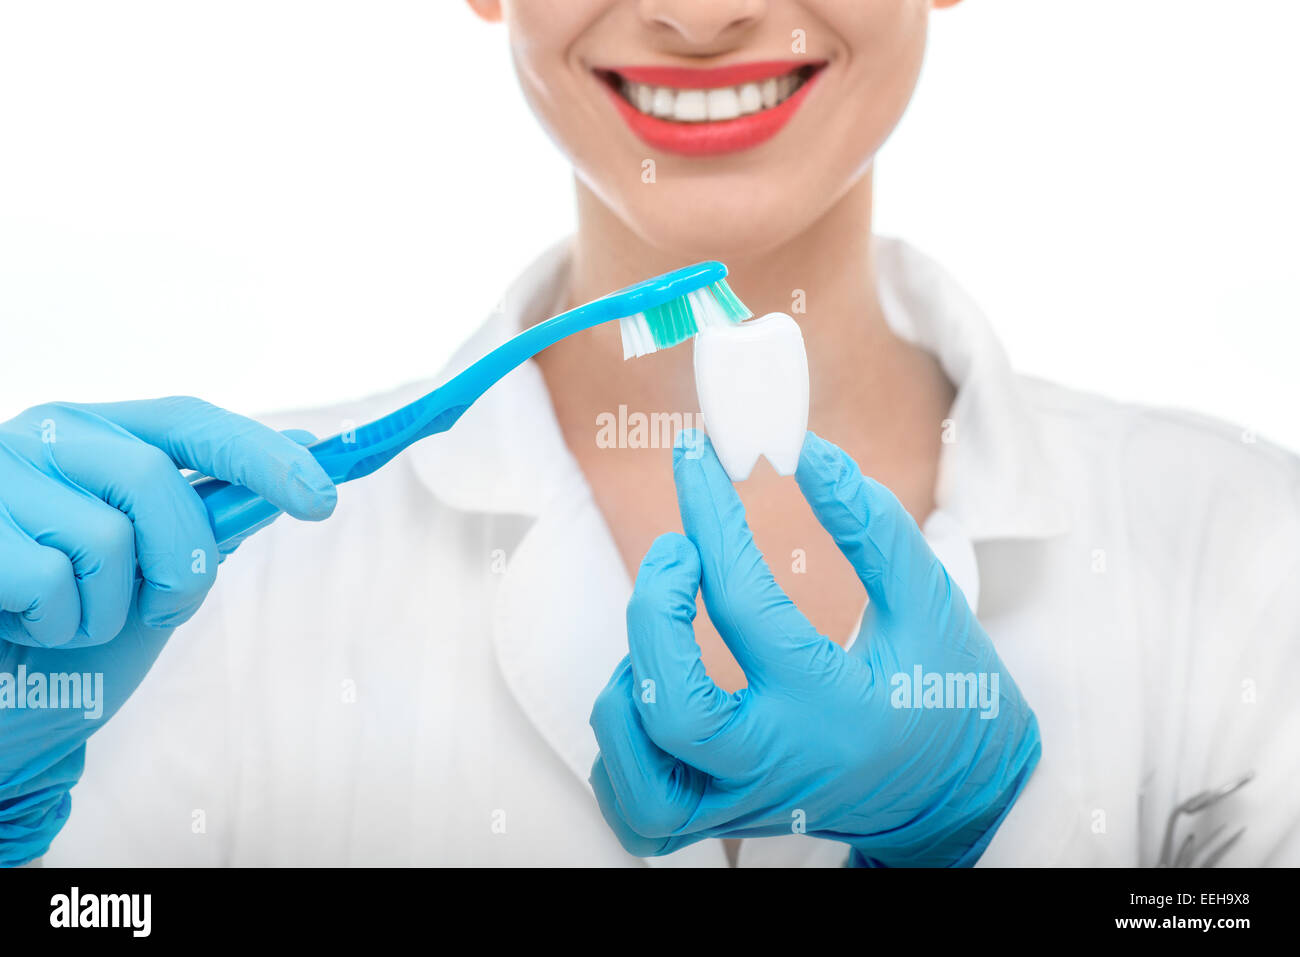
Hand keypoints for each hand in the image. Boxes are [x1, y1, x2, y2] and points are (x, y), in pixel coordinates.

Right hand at [0, 397, 335, 864]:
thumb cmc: (72, 634)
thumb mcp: (157, 572)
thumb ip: (212, 514)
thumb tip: (304, 449)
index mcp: (99, 437)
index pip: (190, 422)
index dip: (260, 455)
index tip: (324, 499)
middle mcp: (44, 439)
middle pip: (155, 481)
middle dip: (183, 564)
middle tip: (164, 612)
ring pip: (104, 540)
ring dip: (106, 611)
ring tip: (65, 622)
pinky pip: (48, 580)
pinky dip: (53, 625)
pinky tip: (20, 626)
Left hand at [589, 430, 1040, 865]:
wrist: (958, 798)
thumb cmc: (948, 696)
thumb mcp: (929, 604)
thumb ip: (872, 529)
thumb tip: (809, 454)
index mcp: (833, 706)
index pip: (744, 603)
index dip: (711, 515)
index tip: (695, 457)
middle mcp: (779, 764)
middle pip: (670, 707)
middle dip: (653, 612)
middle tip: (675, 552)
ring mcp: (744, 804)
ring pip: (638, 775)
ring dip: (629, 687)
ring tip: (663, 633)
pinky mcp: (724, 824)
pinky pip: (640, 810)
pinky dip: (624, 751)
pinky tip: (652, 695)